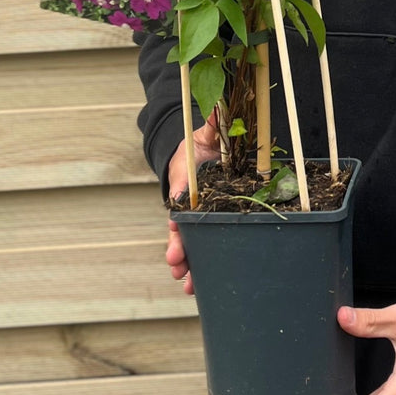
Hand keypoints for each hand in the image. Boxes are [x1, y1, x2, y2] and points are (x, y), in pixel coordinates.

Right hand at [164, 115, 220, 295]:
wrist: (204, 158)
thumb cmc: (203, 147)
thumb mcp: (206, 134)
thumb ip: (213, 125)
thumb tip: (219, 107)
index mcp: (188, 182)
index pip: (180, 198)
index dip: (179, 214)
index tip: (176, 225)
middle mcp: (190, 204)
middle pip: (181, 228)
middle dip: (178, 246)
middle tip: (176, 264)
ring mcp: (198, 219)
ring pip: (190, 244)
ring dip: (187, 264)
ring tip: (185, 284)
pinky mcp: (209, 228)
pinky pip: (204, 248)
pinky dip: (200, 267)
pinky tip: (197, 287)